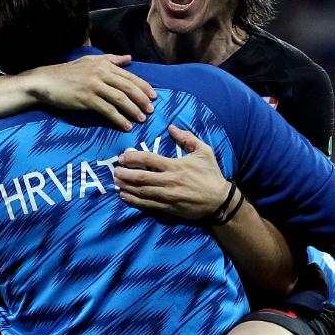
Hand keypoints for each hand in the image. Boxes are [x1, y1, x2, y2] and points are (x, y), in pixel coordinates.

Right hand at [25, 54, 156, 130]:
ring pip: (120, 99)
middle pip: (128, 87)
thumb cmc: (68, 72)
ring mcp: (93, 86)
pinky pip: (107, 110)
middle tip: (151, 110)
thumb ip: (111, 59)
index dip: (144, 86)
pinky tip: (125, 126)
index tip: (154, 96)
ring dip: (133, 110)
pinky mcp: (86, 99)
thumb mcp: (90, 61)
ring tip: (142, 119)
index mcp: (104, 64)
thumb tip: (129, 58)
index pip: (129, 76)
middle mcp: (101, 73)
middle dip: (142, 99)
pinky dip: (119, 119)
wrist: (46, 81)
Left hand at [113, 125, 231, 219]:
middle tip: (115, 170)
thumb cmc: (211, 174)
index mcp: (175, 166)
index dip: (133, 157)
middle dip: (125, 173)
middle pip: (141, 177)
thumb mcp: (204, 151)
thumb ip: (187, 138)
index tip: (123, 157)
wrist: (219, 201)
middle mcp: (169, 181)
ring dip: (127, 186)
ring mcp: (167, 196)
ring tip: (116, 182)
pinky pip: (147, 204)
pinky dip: (134, 201)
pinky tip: (125, 197)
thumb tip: (172, 127)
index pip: (149, 159)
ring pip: (142, 191)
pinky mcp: (168, 208)